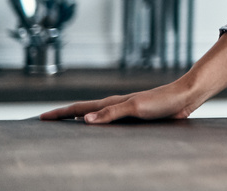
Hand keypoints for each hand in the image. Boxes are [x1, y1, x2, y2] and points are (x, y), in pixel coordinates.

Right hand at [41, 79, 199, 123]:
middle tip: (48, 120)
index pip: (80, 109)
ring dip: (81, 120)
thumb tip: (84, 120)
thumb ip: (111, 113)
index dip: (61, 113)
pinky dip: (99, 125)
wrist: (185, 96)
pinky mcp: (137, 116)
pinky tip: (101, 130)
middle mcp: (116, 105)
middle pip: (84, 111)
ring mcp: (126, 110)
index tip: (42, 117)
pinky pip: (111, 121)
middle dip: (65, 116)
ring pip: (97, 116)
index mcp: (112, 103)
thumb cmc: (162, 101)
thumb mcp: (135, 107)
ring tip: (67, 125)